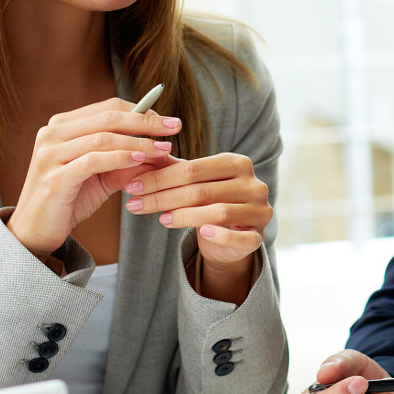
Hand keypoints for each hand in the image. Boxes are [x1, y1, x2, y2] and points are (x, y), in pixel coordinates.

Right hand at [5, 98, 178, 257]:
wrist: (36, 232)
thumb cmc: (69, 200)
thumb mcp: (102, 176)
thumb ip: (127, 160)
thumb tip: (163, 150)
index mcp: (61, 126)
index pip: (107, 108)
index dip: (140, 110)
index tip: (168, 121)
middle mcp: (52, 134)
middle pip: (107, 118)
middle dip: (145, 121)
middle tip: (174, 127)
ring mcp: (49, 154)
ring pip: (102, 137)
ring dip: (138, 141)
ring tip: (164, 148)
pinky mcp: (54, 177)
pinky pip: (94, 160)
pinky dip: (121, 157)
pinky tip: (142, 160)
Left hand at [123, 149, 271, 299]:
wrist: (232, 238)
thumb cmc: (210, 203)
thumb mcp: (194, 183)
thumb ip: (173, 169)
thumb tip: (140, 155)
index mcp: (237, 163)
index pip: (194, 168)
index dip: (160, 178)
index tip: (133, 186)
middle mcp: (253, 184)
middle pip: (202, 190)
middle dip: (163, 198)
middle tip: (135, 204)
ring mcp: (259, 210)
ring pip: (219, 212)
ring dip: (184, 216)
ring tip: (161, 219)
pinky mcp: (259, 236)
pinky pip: (240, 237)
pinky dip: (220, 235)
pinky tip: (202, 234)